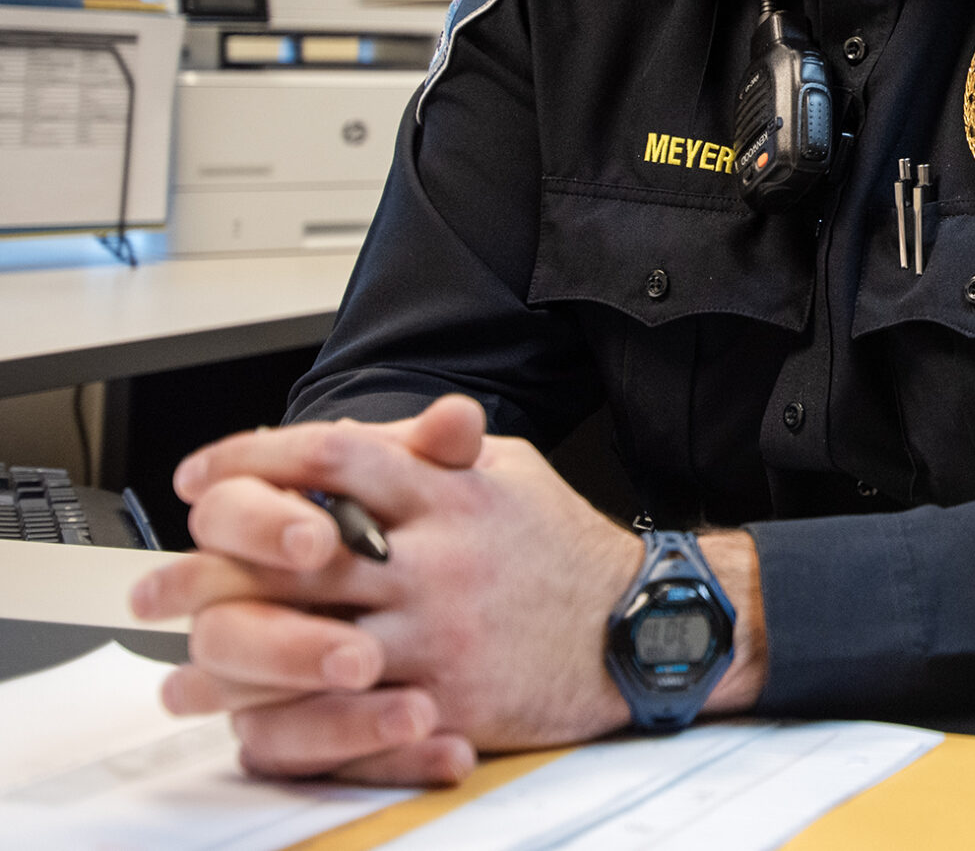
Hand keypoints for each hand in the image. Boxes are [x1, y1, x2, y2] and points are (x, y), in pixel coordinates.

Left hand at [129, 396, 765, 783]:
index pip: (332, 458)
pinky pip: (345, 718)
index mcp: (450, 493)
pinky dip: (282, 723)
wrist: (638, 628)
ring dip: (228, 657)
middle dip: (210, 570)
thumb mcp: (508, 470)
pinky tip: (243, 722)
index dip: (253, 462)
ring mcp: (441, 632)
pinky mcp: (450, 700)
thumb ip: (425, 448)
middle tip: (154, 587)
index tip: (200, 479)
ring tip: (181, 665)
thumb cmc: (561, 548)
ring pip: (306, 643)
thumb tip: (341, 434)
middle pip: (297, 556)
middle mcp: (439, 558)